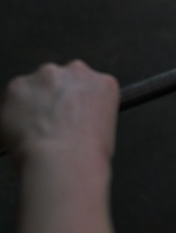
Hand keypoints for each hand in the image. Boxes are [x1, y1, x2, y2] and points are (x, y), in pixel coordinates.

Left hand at [1, 60, 119, 165]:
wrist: (63, 161)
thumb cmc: (87, 154)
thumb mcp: (107, 129)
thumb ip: (90, 113)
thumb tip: (74, 121)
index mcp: (103, 83)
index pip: (89, 85)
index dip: (77, 103)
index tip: (71, 114)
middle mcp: (77, 72)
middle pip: (61, 80)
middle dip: (55, 97)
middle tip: (52, 123)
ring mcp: (46, 76)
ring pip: (36, 86)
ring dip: (34, 102)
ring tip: (36, 130)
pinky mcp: (18, 85)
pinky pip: (12, 97)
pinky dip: (13, 112)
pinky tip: (22, 131)